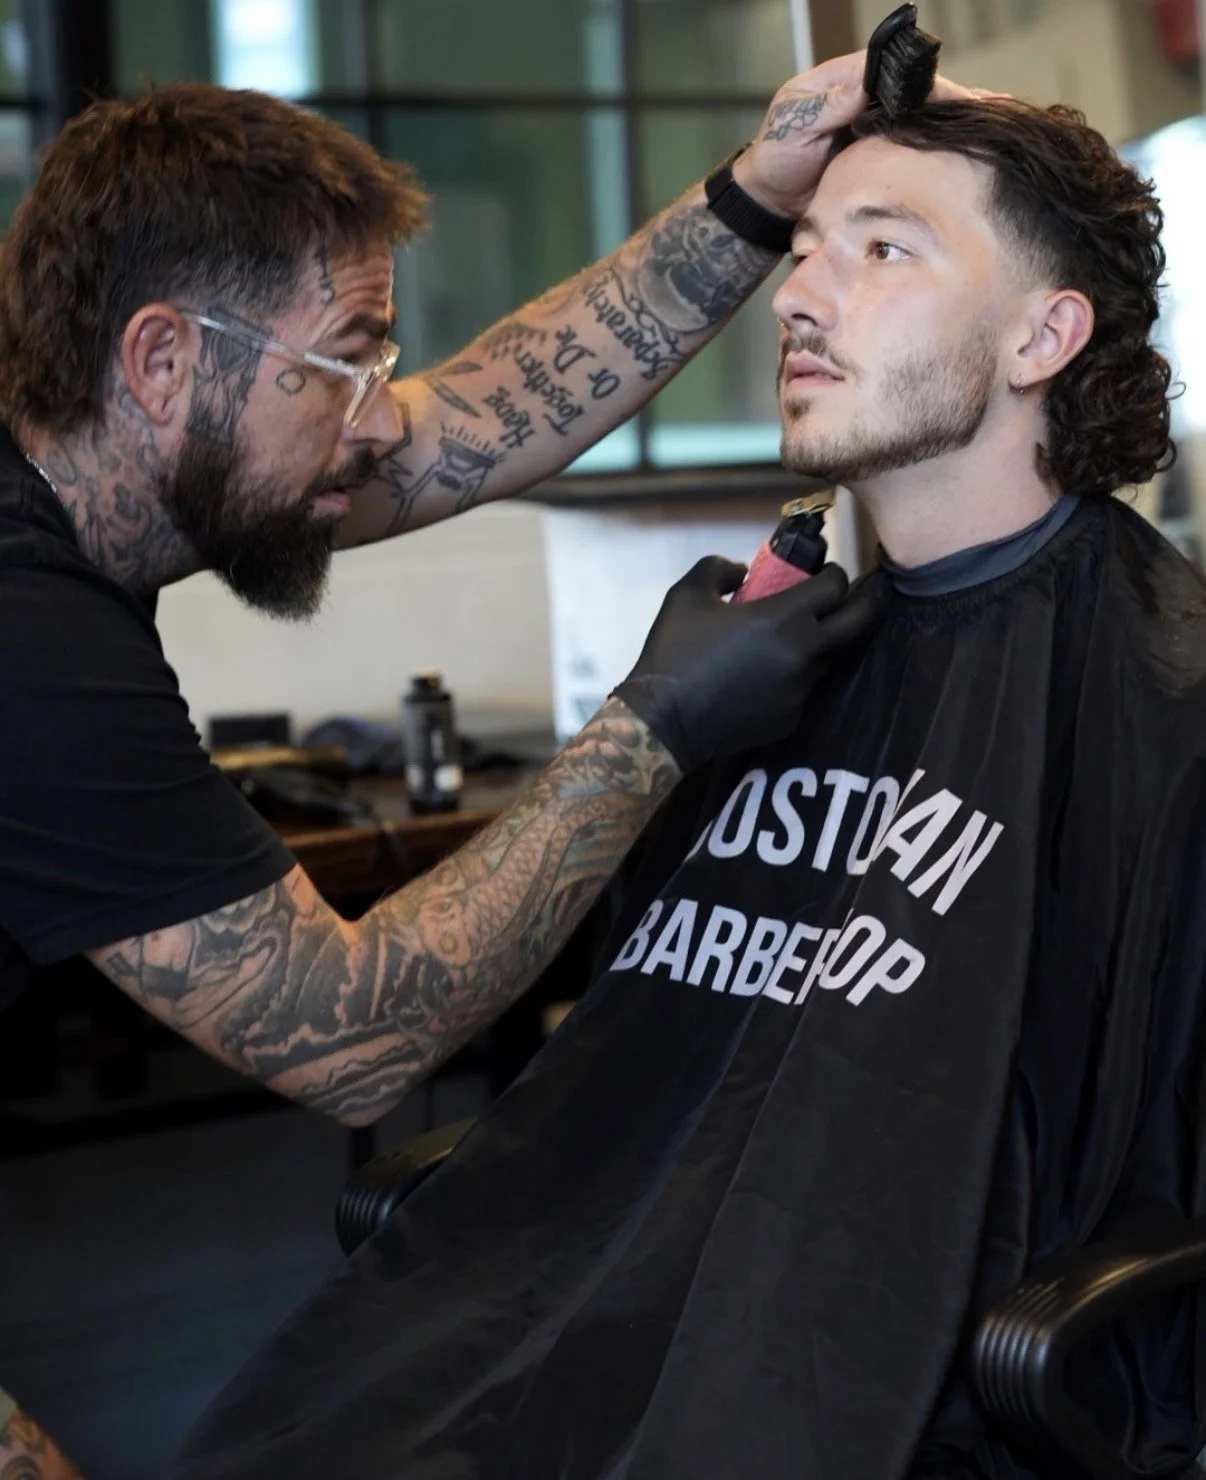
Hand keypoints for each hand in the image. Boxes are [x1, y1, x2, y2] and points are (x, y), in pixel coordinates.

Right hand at [612, 557, 889, 773]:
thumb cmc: (674, 652)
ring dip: (825, 642)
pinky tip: (772, 673)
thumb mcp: (687, 594)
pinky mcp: (793, 718)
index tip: (826, 573)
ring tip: (807, 634)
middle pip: (858, 623)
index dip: (835, 574)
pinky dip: (797, 675)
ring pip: (831, 658)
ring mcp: (801, 691)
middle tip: (866, 593)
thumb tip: (744, 572)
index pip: (835, 586)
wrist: (663, 721)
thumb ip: (720, 568)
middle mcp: (803, 654)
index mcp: (781, 619)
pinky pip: (806, 689)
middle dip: (867, 602)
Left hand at [735, 50, 1010, 219]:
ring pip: (924, 117)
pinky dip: (943, 145)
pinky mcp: (882, 155)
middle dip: (956, 99)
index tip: (955, 95)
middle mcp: (868, 98)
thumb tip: (861, 84)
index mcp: (847, 79)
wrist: (770, 200)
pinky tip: (974, 150)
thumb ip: (826, 107)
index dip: (928, 81)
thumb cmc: (776, 158)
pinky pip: (916, 145)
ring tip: (998, 122)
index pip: (896, 71)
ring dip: (957, 121)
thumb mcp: (793, 128)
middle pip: (920, 92)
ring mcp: (878, 126)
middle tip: (993, 109)